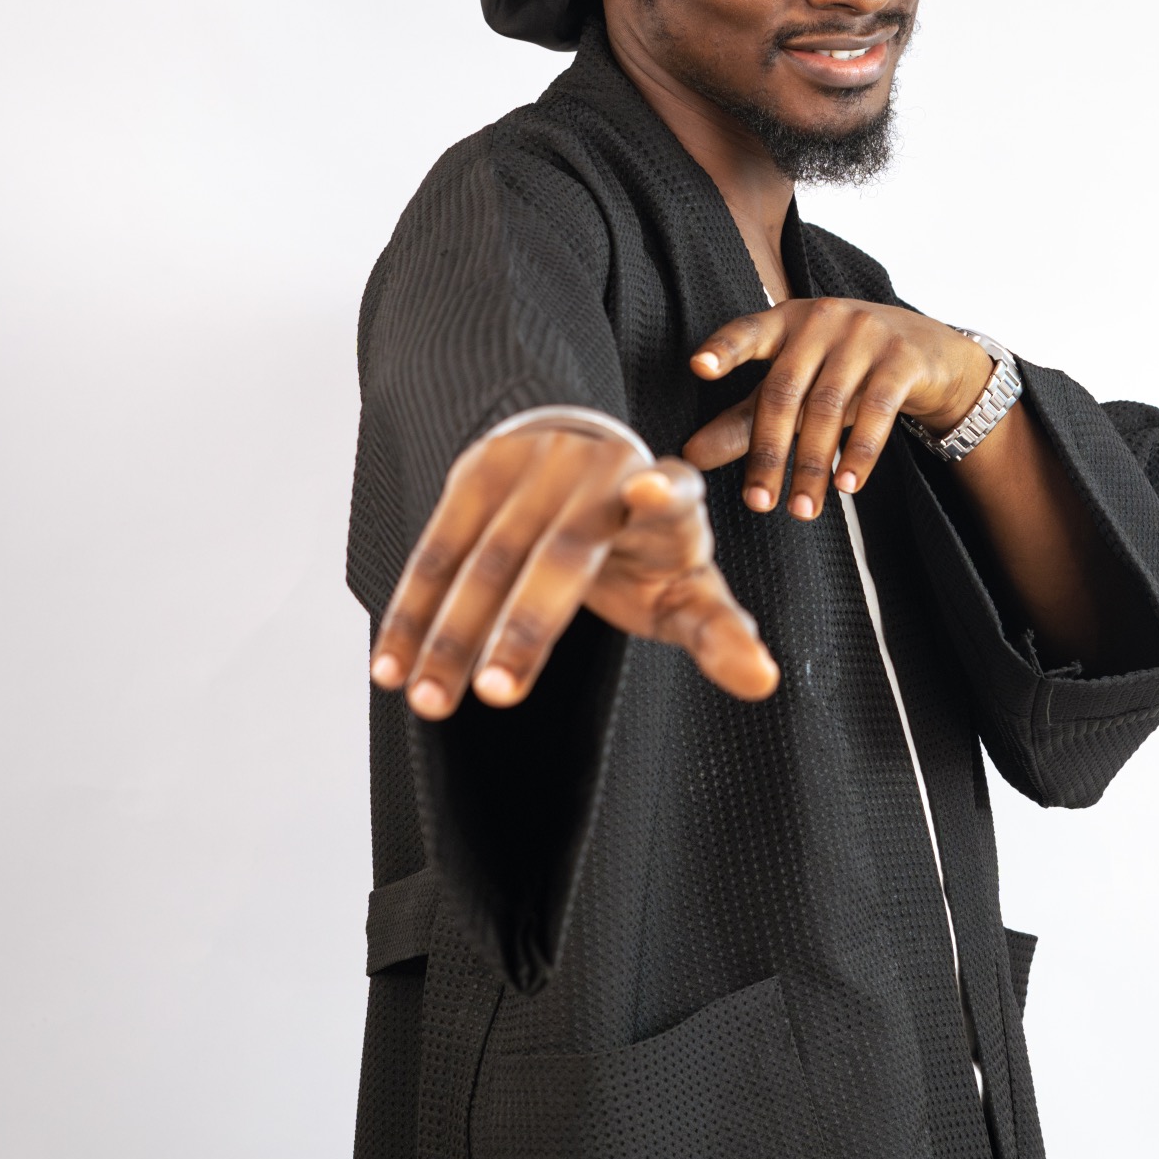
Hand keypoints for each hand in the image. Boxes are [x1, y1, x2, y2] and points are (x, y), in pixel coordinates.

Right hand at [369, 422, 778, 719]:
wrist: (578, 455)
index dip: (667, 494)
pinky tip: (393, 667)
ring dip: (453, 632)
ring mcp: (536, 467)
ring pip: (489, 556)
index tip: (655, 491)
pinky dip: (412, 611)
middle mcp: (602, 472)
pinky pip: (439, 550)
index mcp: (671, 501)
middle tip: (498, 695)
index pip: (676, 495)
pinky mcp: (481, 471)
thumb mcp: (686, 586)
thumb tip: (765, 682)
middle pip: (563, 552)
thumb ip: (717, 632)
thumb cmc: (644, 548)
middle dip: (527, 624)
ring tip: (433, 703)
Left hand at [681, 299, 993, 520]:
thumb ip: (744, 419)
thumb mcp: (796, 389)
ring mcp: (866, 334)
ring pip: (830, 407)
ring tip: (803, 511)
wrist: (931, 354)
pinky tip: (847, 487)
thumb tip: (690, 456)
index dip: (724, 349)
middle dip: (770, 453)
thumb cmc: (847, 371)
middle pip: (786, 390)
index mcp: (787, 321)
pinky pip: (878, 411)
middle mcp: (823, 320)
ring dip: (814, 466)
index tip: (698, 367)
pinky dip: (860, 453)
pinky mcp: (903, 358)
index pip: (748, 331)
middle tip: (758, 504)